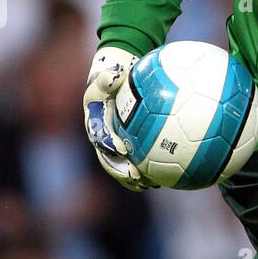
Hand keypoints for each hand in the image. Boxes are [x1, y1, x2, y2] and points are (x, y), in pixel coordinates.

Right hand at [83, 46, 152, 191]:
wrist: (111, 90)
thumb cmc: (112, 82)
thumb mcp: (108, 76)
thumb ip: (109, 77)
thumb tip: (114, 75)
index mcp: (95, 122)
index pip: (99, 135)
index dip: (109, 144)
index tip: (123, 149)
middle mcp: (100, 139)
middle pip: (108, 159)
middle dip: (120, 170)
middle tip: (136, 176)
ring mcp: (111, 148)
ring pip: (120, 167)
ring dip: (132, 179)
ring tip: (149, 183)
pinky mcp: (123, 152)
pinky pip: (134, 165)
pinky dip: (145, 173)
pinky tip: (162, 179)